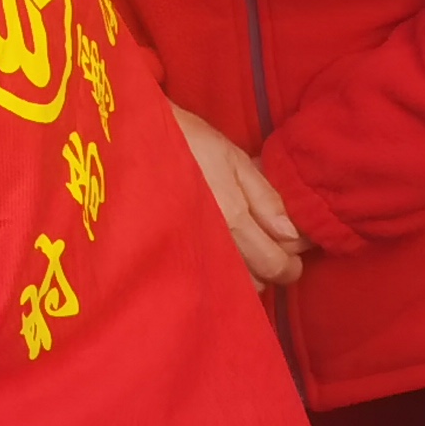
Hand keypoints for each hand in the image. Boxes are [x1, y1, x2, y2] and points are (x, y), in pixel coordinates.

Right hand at [172, 102, 303, 287]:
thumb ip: (265, 198)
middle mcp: (212, 246)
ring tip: (241, 244)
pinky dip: (220, 272)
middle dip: (268, 267)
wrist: (130, 139)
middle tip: (268, 241)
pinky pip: (205, 279)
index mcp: (232, 220)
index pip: (275, 265)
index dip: (291, 263)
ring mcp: (189, 255)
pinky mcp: (169, 256)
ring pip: (230, 286)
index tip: (294, 248)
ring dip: (244, 272)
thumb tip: (294, 237)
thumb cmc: (185, 140)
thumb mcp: (233, 158)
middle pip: (255, 283)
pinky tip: (218, 250)